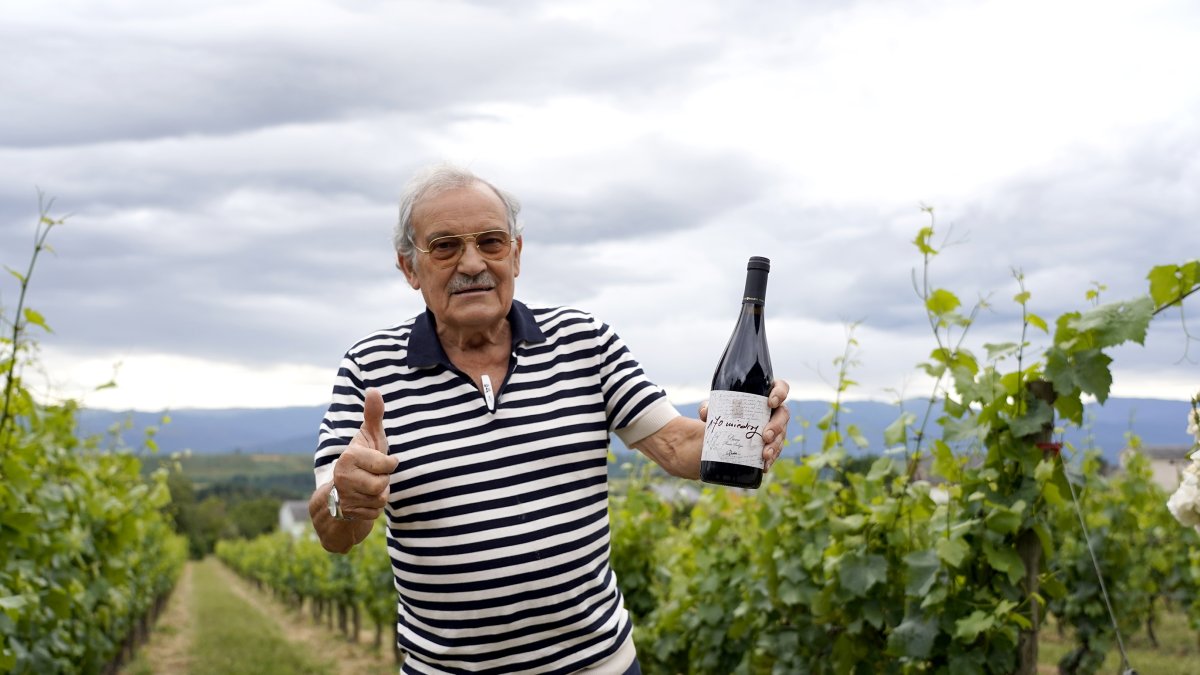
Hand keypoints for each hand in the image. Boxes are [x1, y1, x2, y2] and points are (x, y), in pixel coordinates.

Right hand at [330, 388, 398, 520]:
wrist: (342, 491)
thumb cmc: (363, 459)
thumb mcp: (370, 437)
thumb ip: (373, 415)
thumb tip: (374, 389)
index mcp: (348, 457)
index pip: (387, 465)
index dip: (389, 464)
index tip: (380, 462)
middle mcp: (341, 477)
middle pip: (382, 485)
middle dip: (383, 482)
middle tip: (372, 476)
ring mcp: (342, 498)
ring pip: (379, 500)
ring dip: (379, 496)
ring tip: (367, 488)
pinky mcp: (345, 515)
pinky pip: (374, 514)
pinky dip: (372, 509)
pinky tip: (362, 502)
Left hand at [699, 379, 789, 472]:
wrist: (722, 432)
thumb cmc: (725, 412)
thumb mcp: (715, 408)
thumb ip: (708, 407)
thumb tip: (706, 412)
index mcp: (765, 395)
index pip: (781, 388)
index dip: (780, 393)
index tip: (770, 402)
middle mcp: (774, 411)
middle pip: (784, 415)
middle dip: (777, 426)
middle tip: (765, 436)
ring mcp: (776, 428)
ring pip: (781, 435)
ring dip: (775, 446)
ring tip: (764, 454)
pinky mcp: (772, 444)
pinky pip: (776, 451)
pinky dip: (770, 459)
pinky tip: (764, 466)